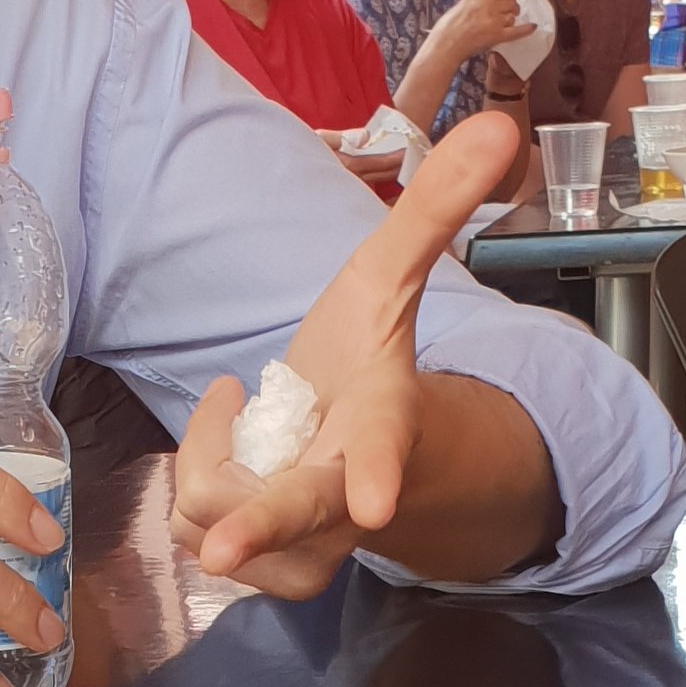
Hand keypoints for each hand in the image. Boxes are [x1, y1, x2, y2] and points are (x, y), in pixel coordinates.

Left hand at [171, 110, 521, 596]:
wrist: (348, 446)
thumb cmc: (364, 362)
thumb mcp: (388, 277)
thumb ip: (433, 207)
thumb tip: (497, 127)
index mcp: (380, 425)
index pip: (381, 449)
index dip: (376, 473)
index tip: (377, 501)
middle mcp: (343, 494)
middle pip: (298, 516)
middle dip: (260, 528)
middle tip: (223, 550)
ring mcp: (301, 538)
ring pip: (214, 507)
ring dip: (207, 450)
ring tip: (244, 408)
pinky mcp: (256, 559)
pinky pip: (188, 517)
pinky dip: (194, 467)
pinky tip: (230, 443)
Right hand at [441, 0, 528, 60]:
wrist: (445, 45)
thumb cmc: (448, 27)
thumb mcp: (463, 5)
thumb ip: (480, 1)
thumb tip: (496, 0)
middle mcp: (488, 6)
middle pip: (511, 3)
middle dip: (513, 7)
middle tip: (510, 13)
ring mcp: (493, 21)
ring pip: (513, 16)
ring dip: (513, 19)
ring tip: (505, 23)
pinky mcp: (496, 36)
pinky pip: (517, 31)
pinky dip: (526, 29)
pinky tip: (533, 27)